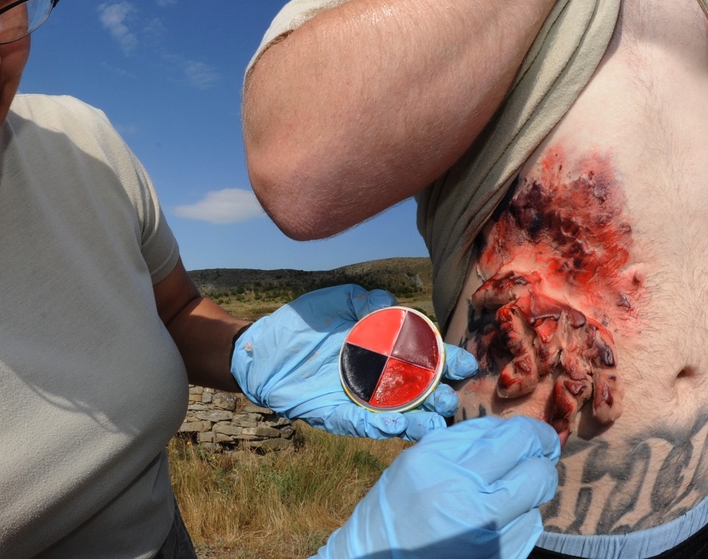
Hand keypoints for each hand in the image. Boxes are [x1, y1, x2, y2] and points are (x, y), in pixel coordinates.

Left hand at [230, 285, 477, 441]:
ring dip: (416, 420)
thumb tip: (388, 303)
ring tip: (435, 421)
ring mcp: (355, 400)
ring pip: (394, 416)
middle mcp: (374, 380)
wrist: (261, 348)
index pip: (422, 359)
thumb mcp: (337, 302)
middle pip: (416, 393)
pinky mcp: (332, 414)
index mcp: (382, 353)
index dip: (445, 362)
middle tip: (452, 396)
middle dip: (438, 396)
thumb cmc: (302, 325)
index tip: (466, 363)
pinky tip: (395, 425)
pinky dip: (377, 426)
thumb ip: (364, 300)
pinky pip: (358, 424)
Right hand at [315, 416, 560, 558]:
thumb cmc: (395, 505)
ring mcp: (480, 529)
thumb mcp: (417, 461)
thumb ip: (461, 445)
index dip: (530, 431)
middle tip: (545, 453)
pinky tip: (500, 518)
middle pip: (532, 464)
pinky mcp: (492, 554)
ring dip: (531, 489)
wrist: (375, 556)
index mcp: (436, 459)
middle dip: (545, 454)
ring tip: (509, 490)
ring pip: (535, 497)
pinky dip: (521, 517)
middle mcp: (460, 491)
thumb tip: (511, 434)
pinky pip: (527, 527)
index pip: (504, 434)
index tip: (535, 435)